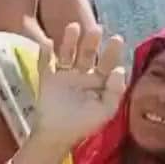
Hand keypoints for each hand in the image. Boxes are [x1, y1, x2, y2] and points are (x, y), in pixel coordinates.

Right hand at [32, 22, 127, 147]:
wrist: (56, 136)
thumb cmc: (84, 125)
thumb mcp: (105, 111)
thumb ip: (115, 91)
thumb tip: (119, 69)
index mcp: (99, 82)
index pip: (107, 63)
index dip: (112, 52)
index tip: (117, 39)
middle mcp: (82, 75)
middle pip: (87, 54)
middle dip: (91, 42)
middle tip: (96, 29)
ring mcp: (63, 76)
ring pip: (67, 54)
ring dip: (69, 41)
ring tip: (73, 27)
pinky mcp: (47, 79)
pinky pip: (45, 64)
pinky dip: (44, 54)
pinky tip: (47, 43)